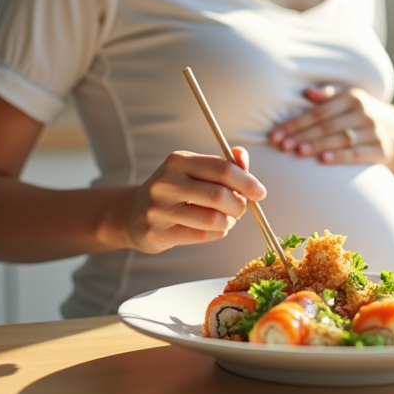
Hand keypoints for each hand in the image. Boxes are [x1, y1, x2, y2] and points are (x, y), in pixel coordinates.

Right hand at [114, 147, 266, 253]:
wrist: (132, 214)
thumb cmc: (175, 190)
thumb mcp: (194, 170)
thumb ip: (223, 164)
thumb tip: (243, 156)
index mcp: (178, 161)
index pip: (222, 169)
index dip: (247, 181)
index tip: (260, 193)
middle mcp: (166, 182)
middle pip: (219, 196)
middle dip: (239, 205)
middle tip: (241, 208)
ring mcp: (159, 209)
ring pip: (213, 219)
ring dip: (228, 222)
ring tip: (225, 219)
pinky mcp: (158, 233)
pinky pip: (203, 236)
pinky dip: (217, 233)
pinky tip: (214, 228)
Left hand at [268, 85, 393, 169]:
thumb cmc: (360, 114)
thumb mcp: (349, 99)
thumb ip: (328, 95)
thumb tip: (308, 92)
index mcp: (352, 98)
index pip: (318, 111)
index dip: (296, 123)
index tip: (276, 134)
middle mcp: (364, 113)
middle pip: (327, 126)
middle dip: (302, 136)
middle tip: (282, 146)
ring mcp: (374, 132)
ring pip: (340, 139)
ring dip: (318, 145)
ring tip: (299, 152)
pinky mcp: (382, 150)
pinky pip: (358, 154)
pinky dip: (341, 156)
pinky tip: (324, 159)